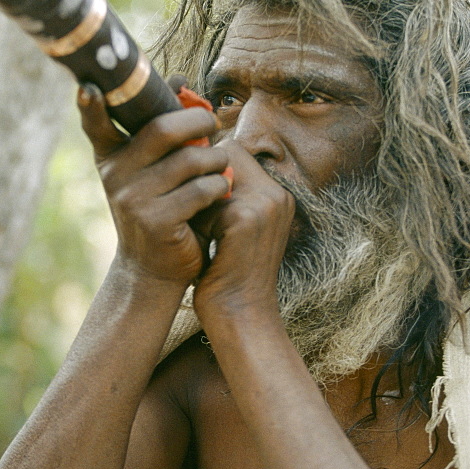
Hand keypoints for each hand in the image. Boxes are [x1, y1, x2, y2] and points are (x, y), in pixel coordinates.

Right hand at [77, 84, 230, 287]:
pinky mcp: (157, 221)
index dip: (91, 106)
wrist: (154, 267)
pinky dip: (220, 186)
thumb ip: (164, 128)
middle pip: (163, 129)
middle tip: (213, 124)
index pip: (97, 125)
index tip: (90, 87)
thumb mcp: (154, 169)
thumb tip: (180, 78)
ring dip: (217, 159)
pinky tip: (221, 191)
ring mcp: (134, 199)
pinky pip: (201, 189)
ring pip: (190, 159)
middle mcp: (116, 175)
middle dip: (198, 121)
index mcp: (112, 156)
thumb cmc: (162, 206)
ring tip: (222, 165)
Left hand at [192, 141, 294, 320]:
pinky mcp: (246, 218)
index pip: (236, 152)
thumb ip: (225, 197)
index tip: (198, 196)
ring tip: (203, 232)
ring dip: (201, 201)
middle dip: (204, 177)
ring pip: (214, 175)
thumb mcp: (233, 230)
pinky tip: (205, 245)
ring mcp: (266, 204)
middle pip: (227, 154)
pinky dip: (200, 222)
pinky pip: (207, 200)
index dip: (211, 168)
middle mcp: (277, 195)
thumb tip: (191, 160)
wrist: (240, 317)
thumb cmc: (228, 275)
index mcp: (278, 196)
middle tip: (198, 212)